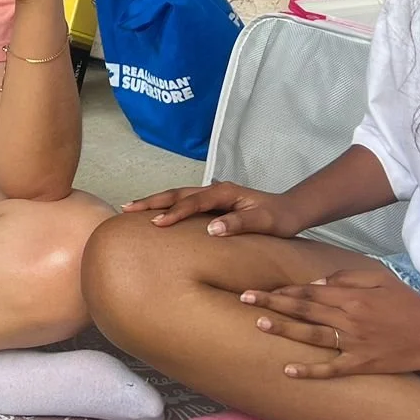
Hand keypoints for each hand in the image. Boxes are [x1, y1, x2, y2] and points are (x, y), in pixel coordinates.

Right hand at [121, 181, 303, 235]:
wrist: (292, 211)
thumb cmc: (279, 218)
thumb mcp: (264, 222)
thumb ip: (239, 223)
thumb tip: (212, 229)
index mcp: (225, 192)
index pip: (193, 202)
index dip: (174, 212)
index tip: (156, 223)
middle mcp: (216, 190)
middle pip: (178, 193)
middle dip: (152, 201)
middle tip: (127, 208)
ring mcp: (213, 195)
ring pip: (178, 196)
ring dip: (156, 201)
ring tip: (133, 209)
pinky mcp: (213, 204)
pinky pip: (185, 202)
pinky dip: (167, 206)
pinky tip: (157, 213)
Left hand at [241, 270, 419, 377]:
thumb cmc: (407, 305)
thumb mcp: (380, 279)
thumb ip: (347, 277)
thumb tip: (315, 284)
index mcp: (353, 297)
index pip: (309, 292)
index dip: (283, 290)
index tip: (260, 288)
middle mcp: (350, 318)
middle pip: (304, 310)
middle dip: (272, 304)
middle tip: (244, 299)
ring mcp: (355, 343)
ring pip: (312, 336)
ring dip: (284, 330)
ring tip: (258, 325)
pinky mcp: (362, 364)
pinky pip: (332, 368)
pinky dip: (310, 370)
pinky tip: (288, 370)